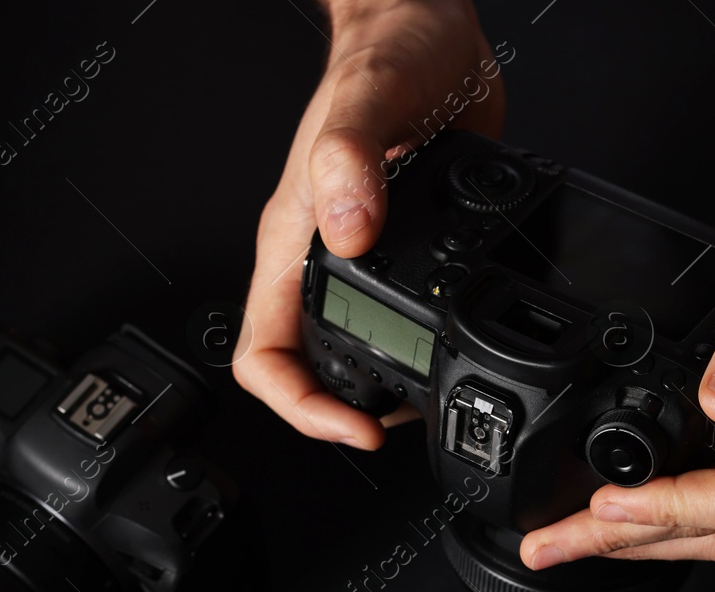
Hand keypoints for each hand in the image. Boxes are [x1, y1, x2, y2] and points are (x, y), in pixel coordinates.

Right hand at [235, 0, 505, 448]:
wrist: (429, 22)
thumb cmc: (390, 49)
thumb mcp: (370, 101)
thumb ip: (350, 161)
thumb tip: (349, 230)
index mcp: (292, 238)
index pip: (262, 355)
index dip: (299, 407)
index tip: (351, 425)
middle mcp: (320, 255)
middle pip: (303, 366)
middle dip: (339, 412)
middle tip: (391, 428)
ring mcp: (360, 255)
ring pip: (347, 348)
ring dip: (379, 386)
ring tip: (423, 403)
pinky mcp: (405, 246)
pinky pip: (393, 316)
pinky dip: (417, 343)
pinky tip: (452, 342)